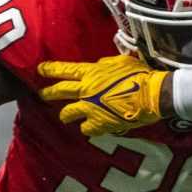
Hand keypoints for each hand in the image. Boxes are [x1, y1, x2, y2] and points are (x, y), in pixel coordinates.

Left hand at [39, 54, 168, 136]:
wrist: (151, 95)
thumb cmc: (139, 75)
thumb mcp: (121, 62)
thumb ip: (105, 64)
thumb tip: (98, 65)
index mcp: (91, 73)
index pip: (65, 70)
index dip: (51, 70)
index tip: (40, 69)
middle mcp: (86, 91)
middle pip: (60, 92)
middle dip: (48, 93)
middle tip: (41, 94)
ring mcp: (90, 109)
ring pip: (68, 113)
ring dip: (66, 115)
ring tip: (66, 117)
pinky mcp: (99, 124)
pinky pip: (86, 129)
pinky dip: (88, 128)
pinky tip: (91, 128)